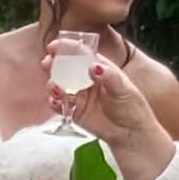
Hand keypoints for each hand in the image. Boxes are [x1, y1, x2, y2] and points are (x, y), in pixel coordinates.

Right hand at [42, 43, 156, 148]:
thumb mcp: (123, 89)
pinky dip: (54, 102)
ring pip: (60, 85)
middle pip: (67, 67)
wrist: (130, 133)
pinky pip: (60, 104)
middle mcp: (87, 80)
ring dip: (53, 83)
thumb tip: (92, 66)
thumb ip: (108, 76)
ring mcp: (79, 95)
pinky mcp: (75, 111)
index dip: (67, 48)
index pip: (81, 54)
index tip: (54, 46)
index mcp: (100, 68)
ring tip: (53, 87)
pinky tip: (55, 101)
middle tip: (47, 63)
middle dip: (55, 64)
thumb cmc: (131, 108)